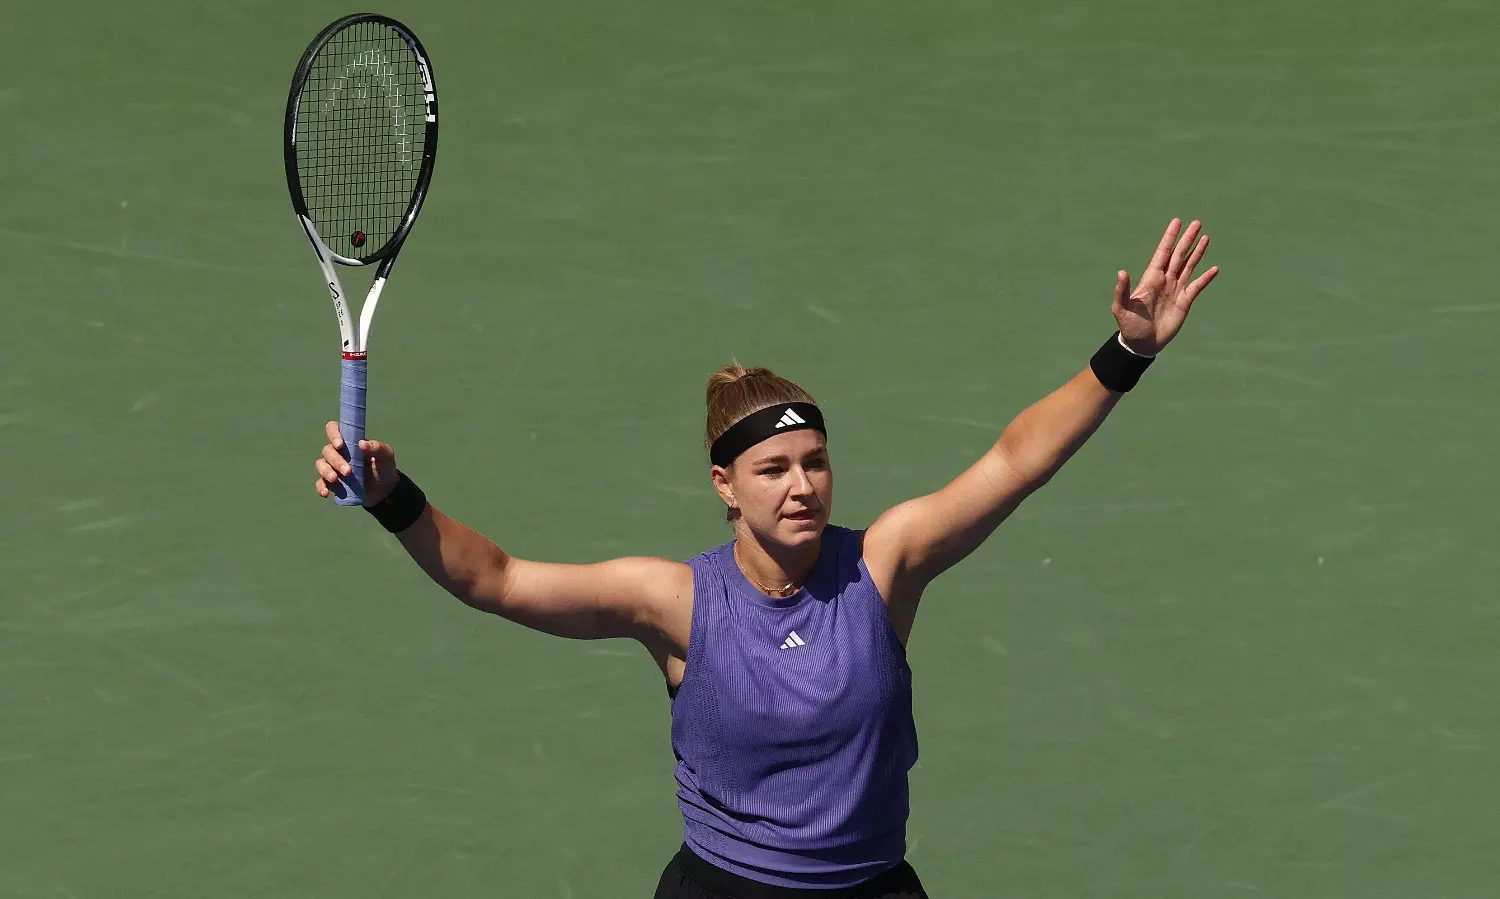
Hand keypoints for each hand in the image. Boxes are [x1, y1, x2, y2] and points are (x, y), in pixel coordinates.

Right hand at [313, 420, 399, 505]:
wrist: (385, 491)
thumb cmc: (384, 467)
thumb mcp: (386, 456)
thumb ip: (377, 447)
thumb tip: (362, 443)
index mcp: (350, 441)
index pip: (334, 429)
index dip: (333, 434)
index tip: (340, 444)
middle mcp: (339, 453)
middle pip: (327, 450)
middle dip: (336, 460)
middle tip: (348, 471)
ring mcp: (334, 468)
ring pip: (320, 464)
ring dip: (326, 471)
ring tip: (336, 479)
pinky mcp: (332, 483)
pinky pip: (320, 483)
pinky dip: (321, 487)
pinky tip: (326, 492)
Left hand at [1113, 218, 1219, 355]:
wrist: (1142, 344)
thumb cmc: (1129, 326)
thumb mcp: (1121, 308)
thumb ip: (1122, 291)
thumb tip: (1121, 272)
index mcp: (1150, 279)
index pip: (1162, 253)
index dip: (1169, 238)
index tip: (1177, 222)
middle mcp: (1164, 281)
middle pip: (1178, 255)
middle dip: (1187, 239)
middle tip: (1197, 222)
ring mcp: (1175, 290)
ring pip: (1188, 266)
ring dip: (1197, 252)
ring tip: (1206, 237)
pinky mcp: (1184, 302)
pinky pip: (1197, 286)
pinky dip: (1206, 278)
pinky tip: (1214, 269)